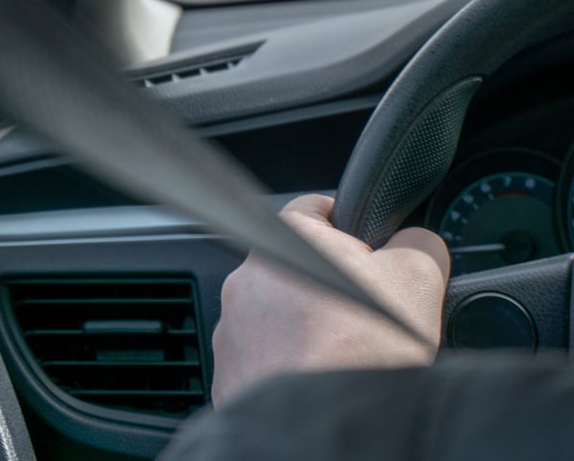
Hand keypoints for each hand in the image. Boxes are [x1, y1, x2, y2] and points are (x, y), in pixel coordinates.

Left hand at [211, 193, 449, 407]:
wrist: (328, 439)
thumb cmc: (362, 355)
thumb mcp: (417, 278)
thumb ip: (417, 242)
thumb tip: (417, 241)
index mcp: (286, 238)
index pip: (318, 209)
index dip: (354, 231)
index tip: (371, 254)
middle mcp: (247, 278)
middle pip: (299, 268)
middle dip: (332, 289)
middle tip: (367, 320)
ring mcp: (233, 330)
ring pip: (279, 318)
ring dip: (307, 332)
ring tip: (345, 358)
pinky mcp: (228, 377)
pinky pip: (264, 362)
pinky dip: (291, 370)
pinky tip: (322, 382)